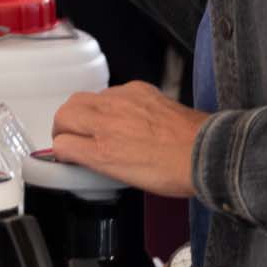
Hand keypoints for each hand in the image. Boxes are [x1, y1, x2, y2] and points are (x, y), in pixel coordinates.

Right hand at [50, 82, 207, 198]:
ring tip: (99, 125)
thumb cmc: (173, 171)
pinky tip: (124, 115)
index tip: (68, 153)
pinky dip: (110, 103)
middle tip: (72, 136)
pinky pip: (111, 92)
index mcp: (102, 149)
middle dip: (63, 126)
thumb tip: (80, 154)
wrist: (206, 152)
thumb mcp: (126, 177)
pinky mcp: (137, 89)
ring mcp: (122, 100)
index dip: (62, 151)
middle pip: (64, 114)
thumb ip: (96, 161)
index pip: (61, 144)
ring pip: (84, 98)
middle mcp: (107, 121)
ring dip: (84, 112)